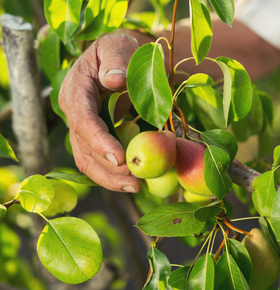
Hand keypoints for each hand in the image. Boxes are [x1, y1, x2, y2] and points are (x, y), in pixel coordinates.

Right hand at [59, 32, 140, 192]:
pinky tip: (136, 182)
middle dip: (108, 168)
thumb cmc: (121, 50)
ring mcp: (83, 129)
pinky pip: (100, 162)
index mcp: (76, 90)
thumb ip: (116, 60)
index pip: (82, 120)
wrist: (121, 59)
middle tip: (136, 180)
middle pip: (83, 147)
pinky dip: (116, 175)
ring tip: (137, 187)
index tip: (119, 158)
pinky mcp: (95, 139)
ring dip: (111, 178)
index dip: (98, 140)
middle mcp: (75, 113)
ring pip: (88, 161)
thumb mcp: (118, 46)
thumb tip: (114, 80)